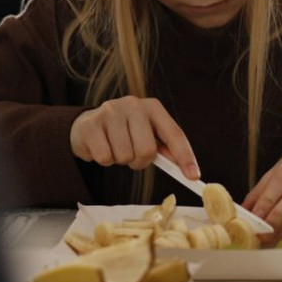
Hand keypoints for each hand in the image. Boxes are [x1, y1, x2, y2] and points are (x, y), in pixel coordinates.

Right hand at [69, 96, 199, 178]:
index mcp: (152, 107)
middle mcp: (133, 104)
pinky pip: (104, 157)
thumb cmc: (124, 132)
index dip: (185, 157)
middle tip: (132, 156)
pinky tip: (101, 147)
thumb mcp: (147, 134)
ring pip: (124, 156)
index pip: (174, 134)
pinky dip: (104, 160)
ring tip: (115, 148)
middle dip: (140, 162)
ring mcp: (110, 112)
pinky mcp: (90, 124)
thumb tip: (189, 170)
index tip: (194, 176)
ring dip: (120, 161)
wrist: (88, 124)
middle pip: (147, 150)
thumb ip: (165, 149)